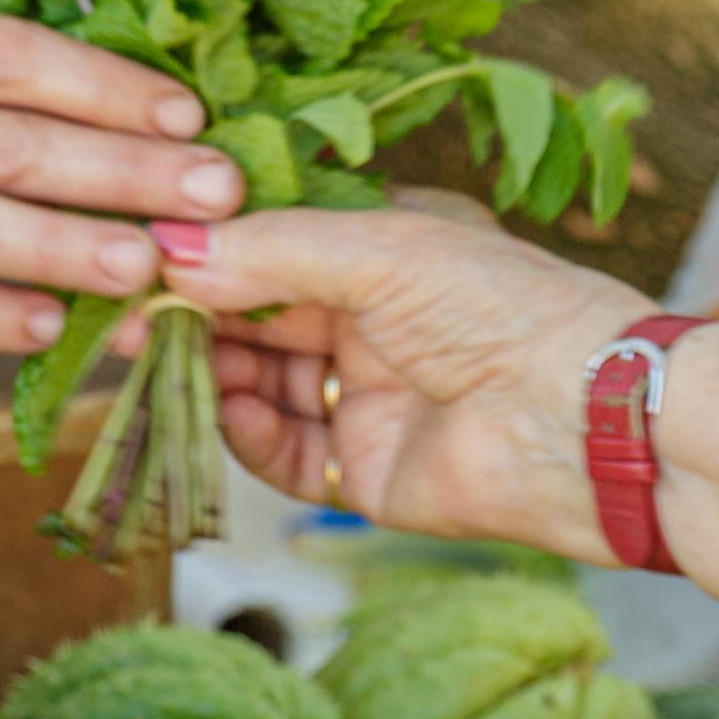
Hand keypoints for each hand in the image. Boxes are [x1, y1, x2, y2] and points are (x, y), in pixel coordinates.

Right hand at [146, 201, 657, 561]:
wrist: (588, 425)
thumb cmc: (503, 309)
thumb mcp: (377, 252)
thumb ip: (266, 251)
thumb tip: (165, 247)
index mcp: (388, 256)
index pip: (274, 248)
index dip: (208, 254)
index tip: (144, 257)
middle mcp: (375, 324)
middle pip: (255, 319)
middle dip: (193, 317)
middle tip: (131, 320)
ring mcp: (369, 399)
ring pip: (257, 386)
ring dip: (209, 374)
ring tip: (165, 363)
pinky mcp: (365, 470)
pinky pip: (284, 453)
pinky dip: (247, 435)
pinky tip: (229, 411)